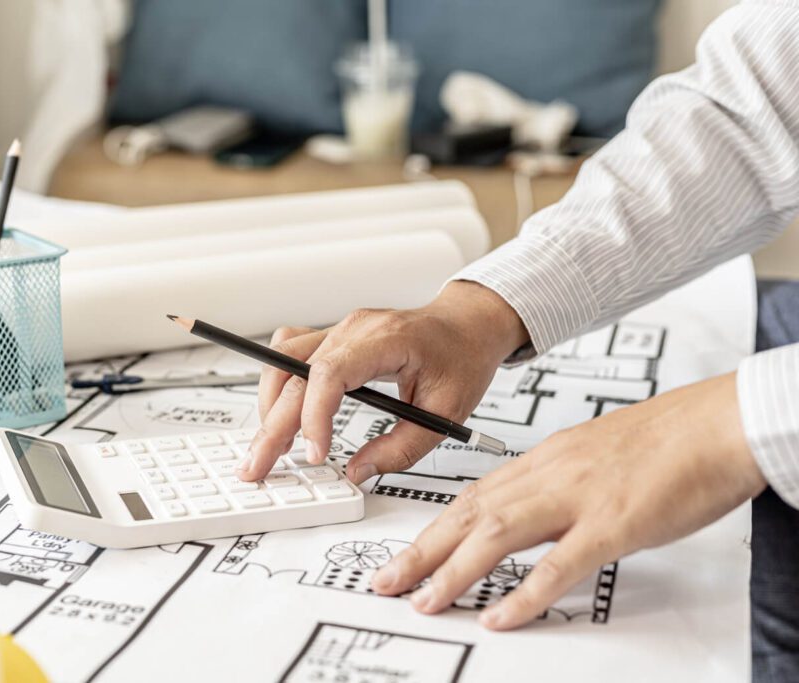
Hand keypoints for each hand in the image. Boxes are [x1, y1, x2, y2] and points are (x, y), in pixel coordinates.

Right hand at [238, 281, 529, 482]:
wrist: (467, 324)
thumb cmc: (461, 358)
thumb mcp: (447, 412)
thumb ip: (402, 447)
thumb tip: (358, 470)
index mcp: (385, 339)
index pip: (330, 372)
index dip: (314, 415)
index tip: (314, 453)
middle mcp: (353, 329)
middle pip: (294, 372)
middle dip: (272, 425)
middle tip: (258, 465)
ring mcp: (339, 330)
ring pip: (282, 360)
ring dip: (269, 404)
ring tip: (269, 446)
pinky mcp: (332, 338)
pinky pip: (289, 352)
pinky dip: (277, 383)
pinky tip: (278, 411)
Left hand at [370, 372, 766, 629]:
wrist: (716, 423)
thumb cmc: (665, 439)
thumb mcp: (592, 457)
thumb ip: (555, 485)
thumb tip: (528, 517)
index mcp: (544, 460)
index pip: (473, 497)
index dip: (433, 529)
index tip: (407, 554)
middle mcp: (550, 475)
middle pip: (471, 513)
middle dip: (423, 551)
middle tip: (388, 581)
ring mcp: (579, 498)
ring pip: (499, 534)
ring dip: (455, 571)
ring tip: (424, 601)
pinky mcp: (614, 522)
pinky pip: (561, 562)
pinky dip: (525, 593)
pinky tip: (499, 616)